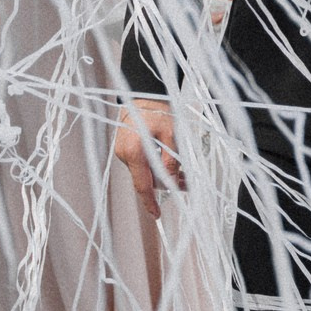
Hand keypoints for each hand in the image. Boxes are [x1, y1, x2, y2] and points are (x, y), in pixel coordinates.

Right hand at [116, 98, 182, 220]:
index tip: (156, 215)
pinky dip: (156, 166)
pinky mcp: (125, 149)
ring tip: (185, 175)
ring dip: (164, 175)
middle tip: (188, 184)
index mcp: (134, 152)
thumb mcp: (170, 135)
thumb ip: (171, 160)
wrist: (142, 95)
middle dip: (168, 184)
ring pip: (145, 172)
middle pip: (147, 180)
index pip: (143, 185)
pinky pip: (141, 164)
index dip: (150, 202)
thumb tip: (173, 182)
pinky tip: (171, 164)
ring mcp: (122, 152)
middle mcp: (124, 154)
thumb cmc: (157, 110)